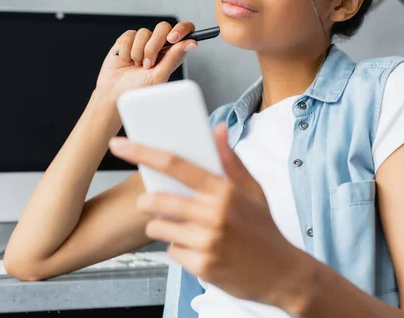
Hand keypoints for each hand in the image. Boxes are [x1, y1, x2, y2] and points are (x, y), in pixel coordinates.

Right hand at [95, 21, 197, 104]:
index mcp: (172, 52)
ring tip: (136, 66)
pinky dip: (127, 51)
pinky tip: (126, 60)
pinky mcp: (127, 40)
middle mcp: (159, 45)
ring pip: (144, 32)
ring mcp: (143, 41)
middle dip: (154, 46)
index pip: (184, 31)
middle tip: (148, 64)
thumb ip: (174, 57)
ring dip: (139, 52)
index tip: (172, 39)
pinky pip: (129, 35)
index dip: (181, 29)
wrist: (115, 93)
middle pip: (163, 27)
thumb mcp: (160, 75)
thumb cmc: (139, 89)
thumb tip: (191, 43)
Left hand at [108, 124, 296, 304]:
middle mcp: (214, 214)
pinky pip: (171, 251)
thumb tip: (217, 130)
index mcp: (224, 190)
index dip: (143, 153)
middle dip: (146, 201)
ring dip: (162, 226)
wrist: (283, 274)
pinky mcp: (201, 265)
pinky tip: (197, 249)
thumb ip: (230, 160)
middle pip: (158, 199)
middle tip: (151, 202)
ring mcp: (207, 241)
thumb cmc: (264, 229)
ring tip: (182, 228)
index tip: (120, 146)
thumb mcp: (252, 191)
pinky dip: (178, 249)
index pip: (176, 164)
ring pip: (158, 227)